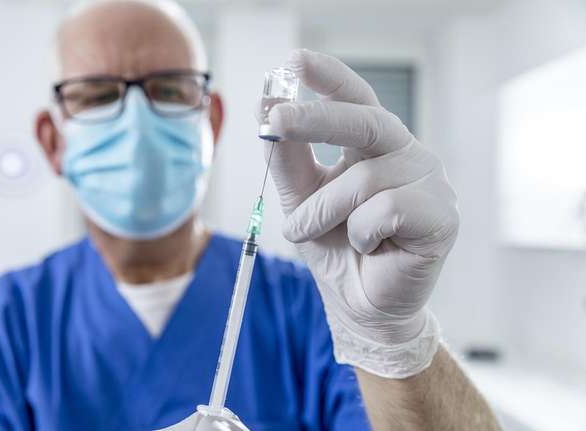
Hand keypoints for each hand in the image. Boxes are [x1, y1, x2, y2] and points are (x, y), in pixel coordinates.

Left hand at [261, 49, 458, 377]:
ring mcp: (430, 182)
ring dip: (323, 209)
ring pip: (364, 178)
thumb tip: (267, 109)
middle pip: (364, 121)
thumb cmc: (336, 247)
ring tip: (309, 232)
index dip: (330, 76)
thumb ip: (287, 159)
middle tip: (274, 122)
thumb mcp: (301, 199)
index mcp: (375, 146)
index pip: (357, 99)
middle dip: (315, 119)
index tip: (296, 61)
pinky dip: (362, 232)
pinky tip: (371, 247)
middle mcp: (407, 155)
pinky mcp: (443, 215)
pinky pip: (386, 210)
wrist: (361, 305)